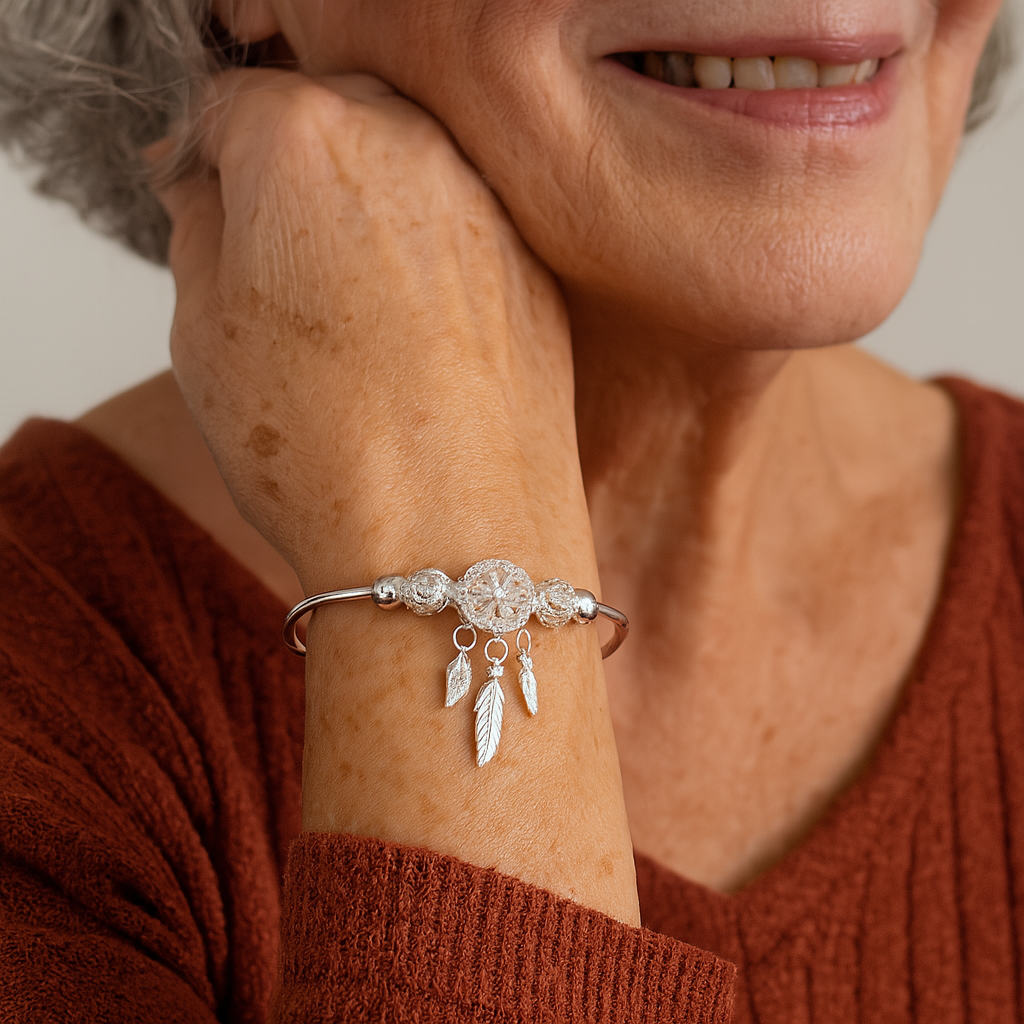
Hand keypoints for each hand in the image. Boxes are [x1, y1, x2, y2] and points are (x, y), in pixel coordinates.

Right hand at [156, 69, 638, 925]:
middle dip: (294, 176)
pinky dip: (431, 261)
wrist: (457, 542)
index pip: (233, 105)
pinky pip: (463, 232)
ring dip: (367, 218)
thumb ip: (200, 226)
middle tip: (279, 266)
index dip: (212, 165)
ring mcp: (486, 204)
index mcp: (302, 138)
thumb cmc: (326, 451)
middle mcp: (409, 146)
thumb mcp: (200, 331)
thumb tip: (216, 191)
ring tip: (351, 320)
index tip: (212, 212)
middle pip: (330, 120)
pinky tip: (414, 341)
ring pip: (404, 173)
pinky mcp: (535, 265)